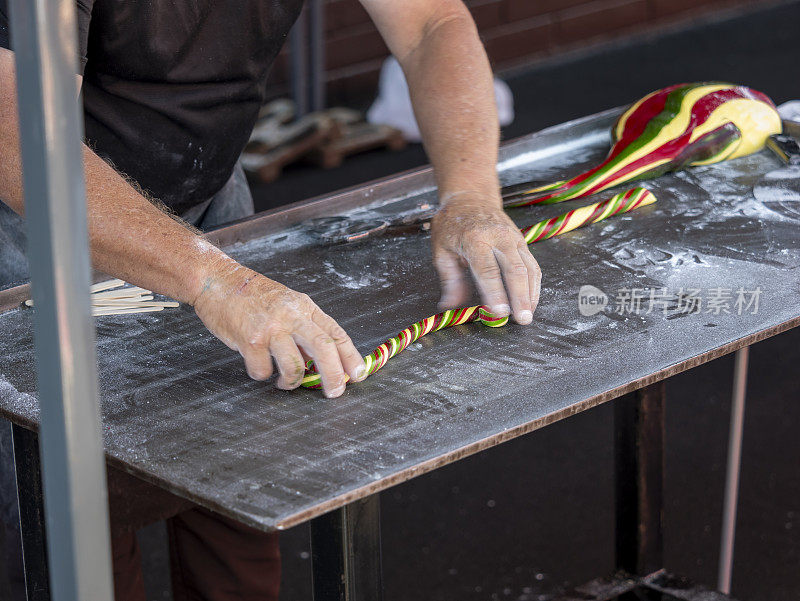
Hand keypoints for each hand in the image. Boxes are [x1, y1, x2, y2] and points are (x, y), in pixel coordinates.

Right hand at [193, 259, 365, 397]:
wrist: (218, 281)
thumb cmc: (254, 296)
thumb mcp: (288, 305)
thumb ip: (305, 331)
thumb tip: (319, 363)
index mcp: (305, 308)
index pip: (336, 334)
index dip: (351, 356)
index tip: (359, 374)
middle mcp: (292, 316)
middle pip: (323, 348)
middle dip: (334, 375)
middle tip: (335, 391)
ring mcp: (271, 328)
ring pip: (294, 366)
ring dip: (294, 382)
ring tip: (287, 383)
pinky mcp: (250, 340)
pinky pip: (263, 371)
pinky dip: (263, 375)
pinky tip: (259, 367)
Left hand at [431, 192, 540, 323]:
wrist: (470, 198)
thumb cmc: (452, 225)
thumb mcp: (441, 250)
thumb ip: (449, 280)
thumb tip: (450, 308)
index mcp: (474, 239)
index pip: (487, 270)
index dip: (494, 293)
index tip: (499, 313)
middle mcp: (499, 237)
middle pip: (515, 270)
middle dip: (520, 297)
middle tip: (521, 320)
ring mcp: (514, 238)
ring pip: (529, 268)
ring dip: (531, 294)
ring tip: (527, 316)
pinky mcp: (523, 242)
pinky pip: (533, 265)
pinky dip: (534, 286)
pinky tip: (530, 302)